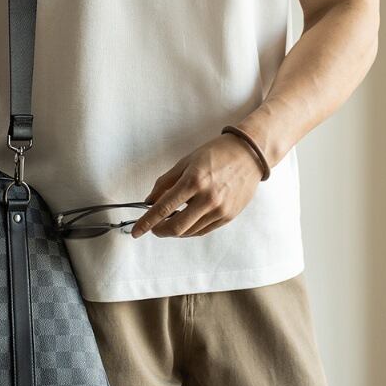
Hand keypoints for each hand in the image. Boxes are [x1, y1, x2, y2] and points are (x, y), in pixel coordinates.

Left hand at [131, 133, 264, 238]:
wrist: (249, 154)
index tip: (136, 231)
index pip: (164, 208)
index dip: (147, 222)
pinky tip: (185, 222)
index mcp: (194, 181)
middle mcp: (207, 198)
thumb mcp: (186, 162)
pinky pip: (203, 230)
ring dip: (174, 230)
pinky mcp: (228, 216)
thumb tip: (149, 201)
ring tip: (169, 221)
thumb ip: (166, 182)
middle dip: (159, 230)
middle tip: (153, 227)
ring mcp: (220, 209)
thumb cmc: (216, 154)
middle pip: (176, 227)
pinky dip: (190, 229)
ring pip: (189, 231)